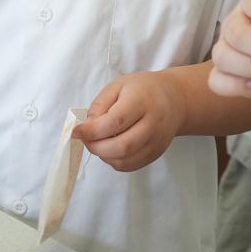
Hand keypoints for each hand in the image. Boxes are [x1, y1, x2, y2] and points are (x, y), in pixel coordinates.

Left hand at [72, 71, 187, 171]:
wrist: (174, 100)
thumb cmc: (143, 90)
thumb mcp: (118, 86)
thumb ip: (100, 105)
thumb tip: (86, 127)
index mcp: (142, 101)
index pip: (115, 121)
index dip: (92, 130)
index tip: (76, 131)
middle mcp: (153, 124)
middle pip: (122, 146)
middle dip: (96, 146)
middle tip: (85, 139)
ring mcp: (156, 142)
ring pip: (125, 160)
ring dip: (103, 155)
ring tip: (97, 142)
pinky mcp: (156, 154)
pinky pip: (130, 165)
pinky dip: (114, 161)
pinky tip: (109, 148)